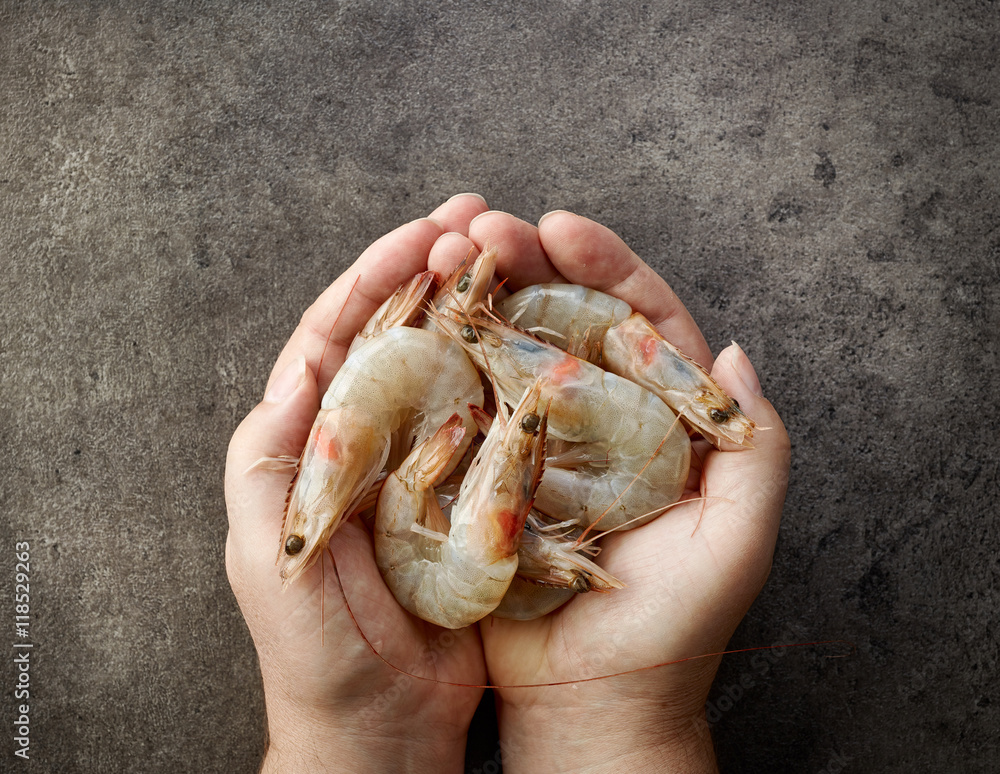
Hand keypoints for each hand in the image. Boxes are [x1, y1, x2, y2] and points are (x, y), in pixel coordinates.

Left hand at [224, 194, 493, 772]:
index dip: (376, 275)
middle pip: (397, 333)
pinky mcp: (468, 494)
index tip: (425, 231)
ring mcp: (420, 463)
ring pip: (448, 366)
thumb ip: (271, 462)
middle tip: (481, 219)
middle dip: (433, 269)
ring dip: (478, 309)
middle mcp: (365, 439)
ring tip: (518, 256)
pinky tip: (542, 338)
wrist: (379, 726)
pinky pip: (490, 422)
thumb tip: (299, 366)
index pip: (337, 334)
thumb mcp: (268, 553)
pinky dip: (511, 375)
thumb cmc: (314, 649)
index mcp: (307, 442)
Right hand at [441, 210, 790, 773]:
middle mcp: (594, 421)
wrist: (592, 700)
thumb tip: (736, 352)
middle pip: (562, 320)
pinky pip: (463, 408)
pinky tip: (417, 324)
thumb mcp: (737, 538)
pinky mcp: (485, 475)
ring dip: (476, 299)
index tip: (559, 226)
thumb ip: (757, 447)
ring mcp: (534, 444)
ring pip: (507, 351)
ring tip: (438, 257)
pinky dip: (442, 363)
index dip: (603, 266)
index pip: (636, 320)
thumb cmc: (673, 627)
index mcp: (658, 421)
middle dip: (525, 265)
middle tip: (481, 229)